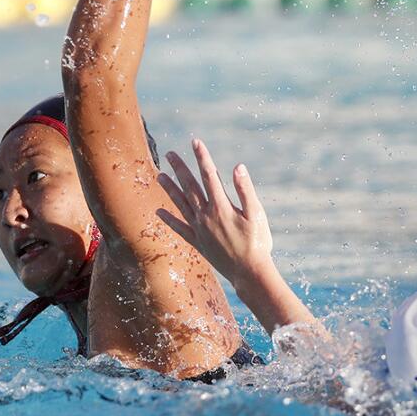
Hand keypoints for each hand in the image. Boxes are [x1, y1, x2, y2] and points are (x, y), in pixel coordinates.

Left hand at [156, 138, 273, 283]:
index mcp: (221, 206)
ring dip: (170, 188)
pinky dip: (169, 219)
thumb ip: (246, 190)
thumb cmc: (258, 243)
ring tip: (159, 175)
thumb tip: (238, 167)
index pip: (209, 175)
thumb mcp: (257, 215)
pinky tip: (158, 211)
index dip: (202, 157)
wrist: (249, 273)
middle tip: (169, 153)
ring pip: (180, 204)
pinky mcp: (197, 242)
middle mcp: (206, 216)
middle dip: (180, 168)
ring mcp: (199, 229)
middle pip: (190, 186)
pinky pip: (179, 228)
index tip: (195, 141)